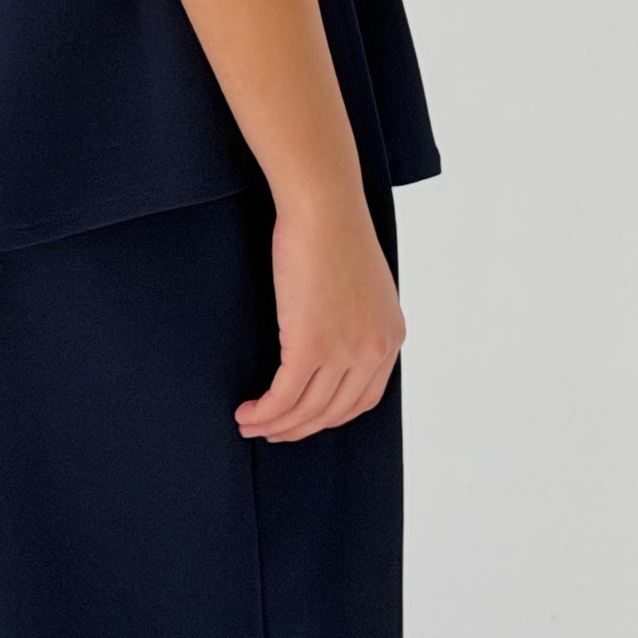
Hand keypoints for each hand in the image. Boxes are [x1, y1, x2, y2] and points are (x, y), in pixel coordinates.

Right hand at [235, 186, 404, 441]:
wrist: (324, 206)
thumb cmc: (336, 231)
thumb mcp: (364, 284)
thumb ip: (356, 317)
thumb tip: (331, 338)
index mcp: (390, 337)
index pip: (363, 400)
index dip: (330, 416)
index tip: (305, 418)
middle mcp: (373, 350)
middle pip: (334, 412)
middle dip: (300, 428)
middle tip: (272, 430)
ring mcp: (344, 351)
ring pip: (306, 410)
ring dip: (276, 425)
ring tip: (251, 424)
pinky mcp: (310, 345)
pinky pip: (284, 396)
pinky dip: (263, 413)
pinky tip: (247, 412)